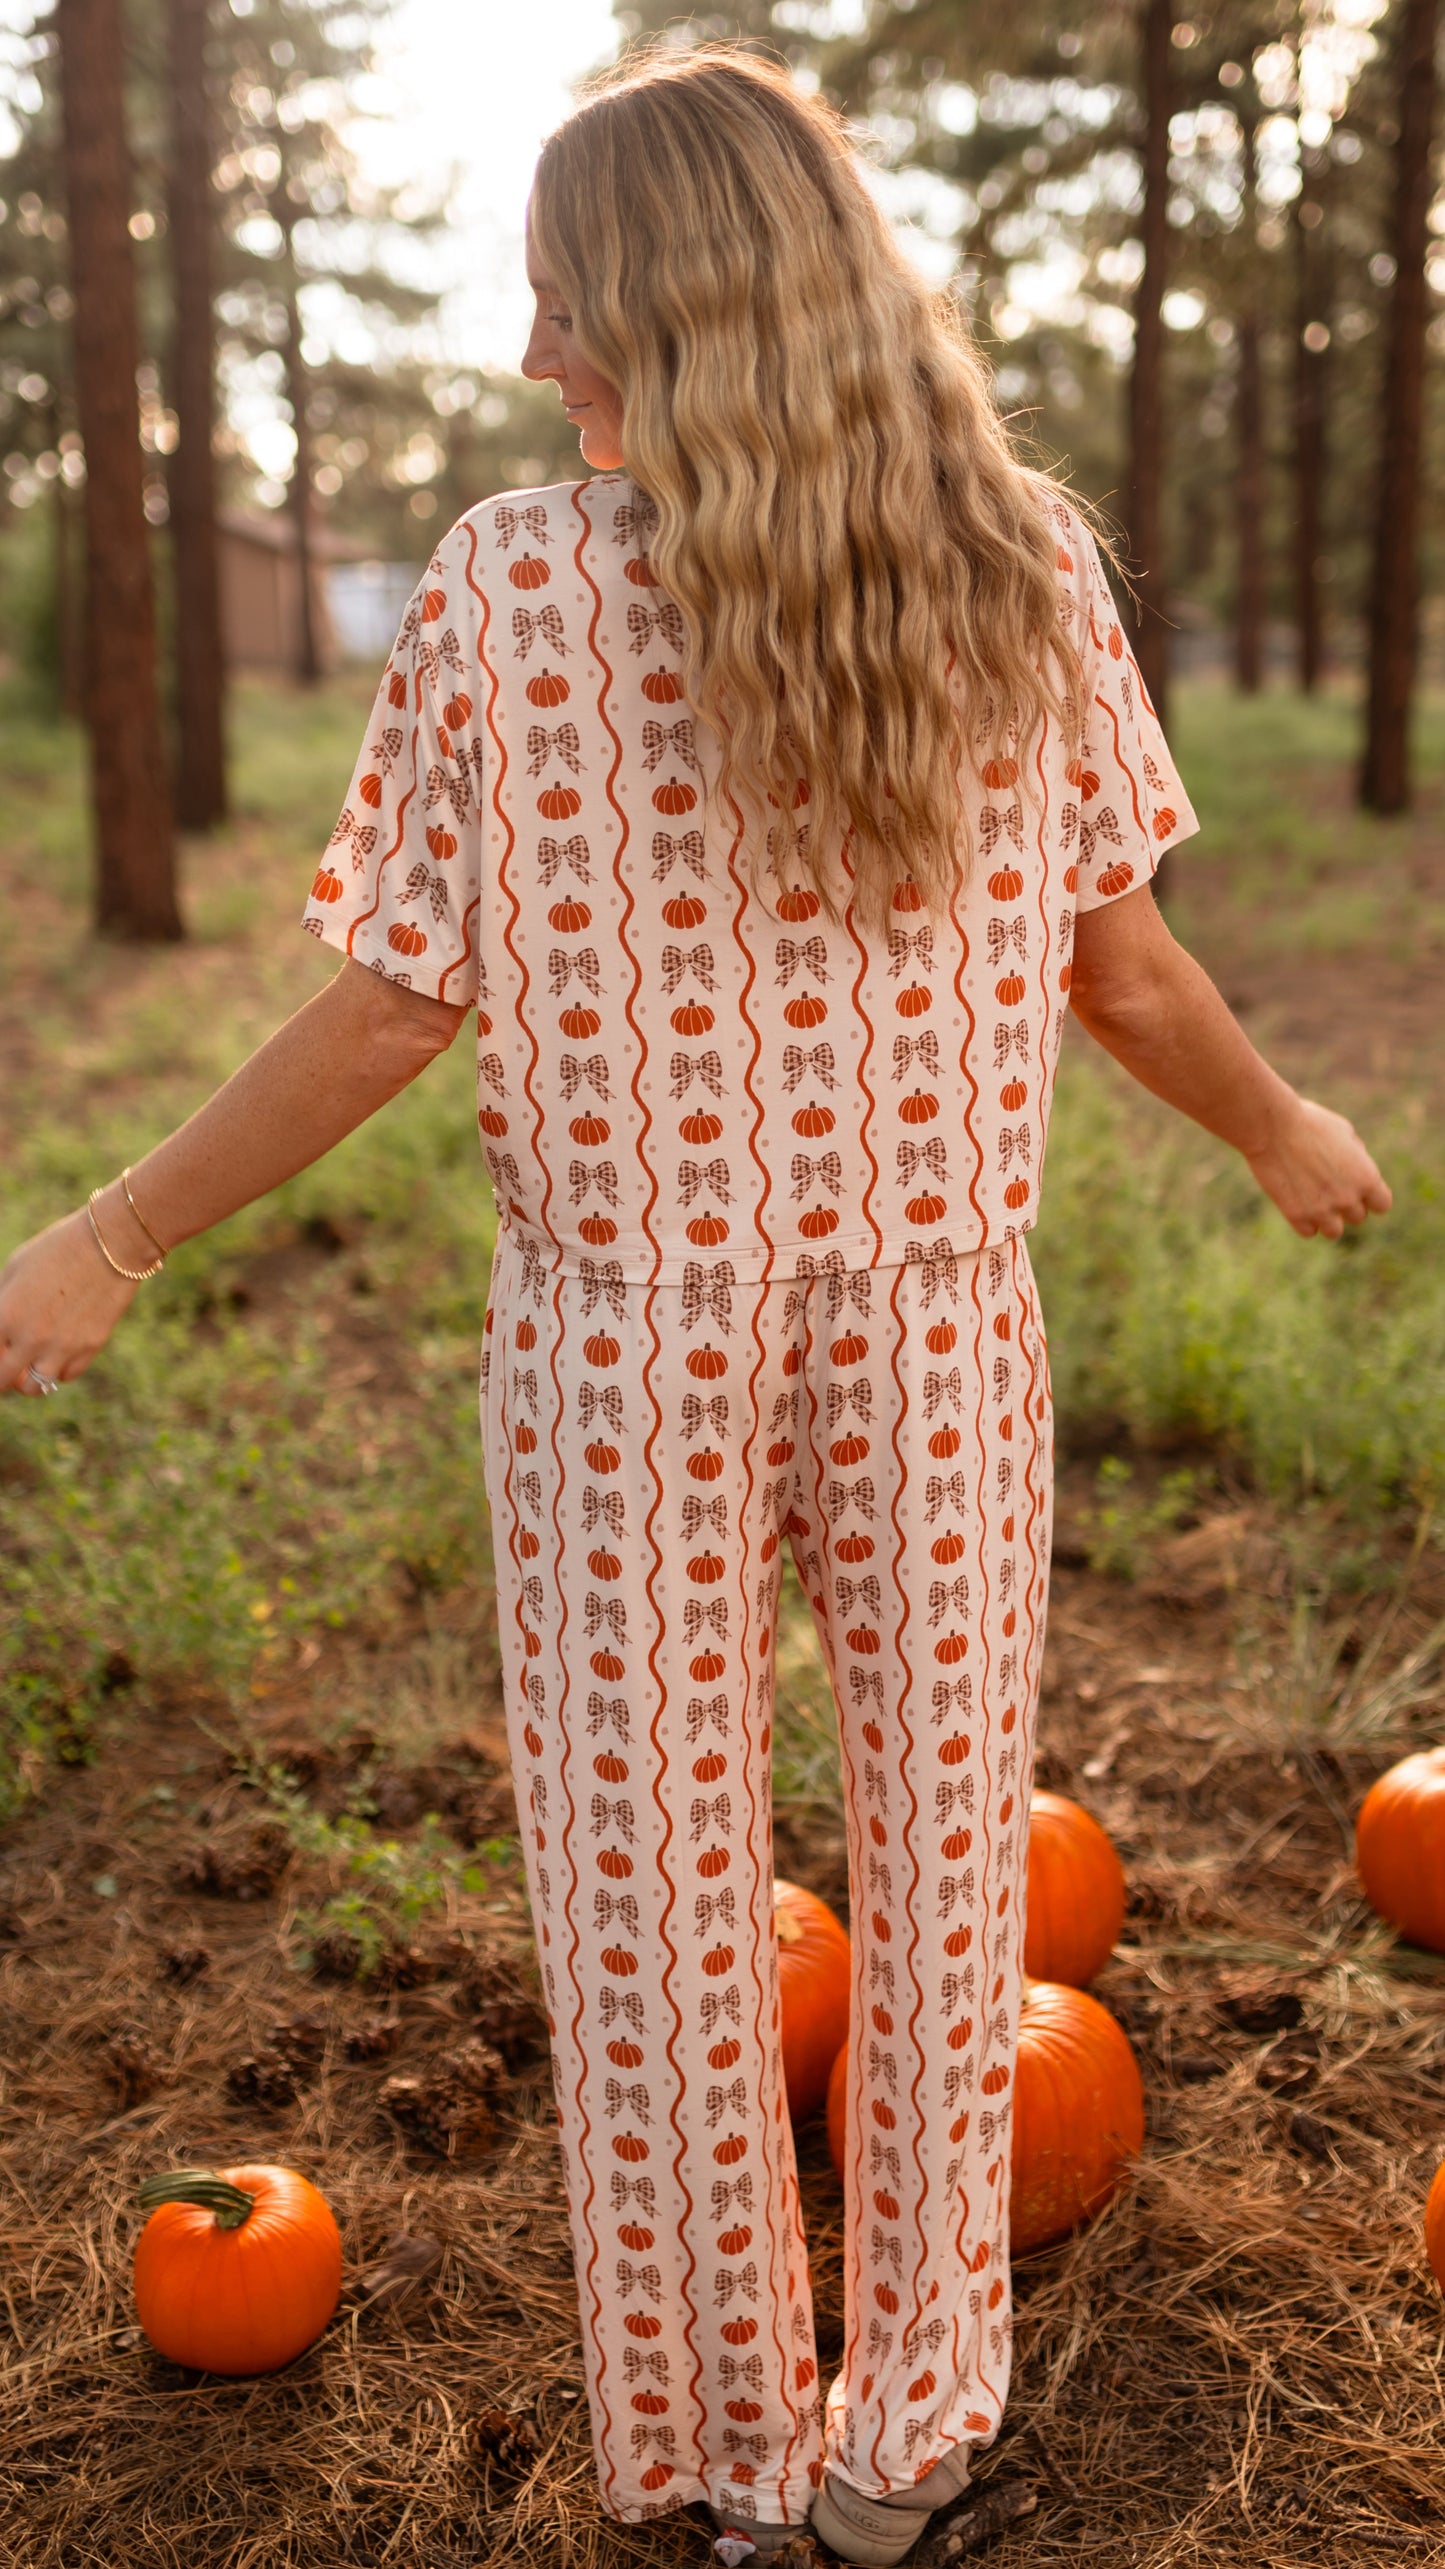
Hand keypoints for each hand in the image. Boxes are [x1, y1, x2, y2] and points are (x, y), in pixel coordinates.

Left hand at [0, 1207, 139, 1395]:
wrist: (111, 1244)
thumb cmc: (58, 1248)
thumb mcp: (15, 1268)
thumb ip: (0, 1300)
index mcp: (6, 1314)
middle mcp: (31, 1337)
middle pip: (4, 1381)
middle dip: (2, 1375)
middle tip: (7, 1364)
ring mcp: (63, 1346)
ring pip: (35, 1387)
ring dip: (27, 1379)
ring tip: (29, 1364)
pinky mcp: (90, 1347)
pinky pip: (66, 1376)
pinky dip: (57, 1370)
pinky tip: (57, 1353)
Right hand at [1244, 1095, 1391, 1239]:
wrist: (1272, 1128)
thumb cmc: (1309, 1122)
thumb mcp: (1344, 1131)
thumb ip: (1357, 1157)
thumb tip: (1357, 1169)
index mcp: (1367, 1178)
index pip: (1382, 1204)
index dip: (1370, 1197)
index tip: (1356, 1187)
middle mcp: (1348, 1198)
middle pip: (1357, 1217)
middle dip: (1345, 1203)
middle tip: (1326, 1184)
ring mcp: (1322, 1210)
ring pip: (1334, 1231)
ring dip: (1326, 1219)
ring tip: (1312, 1198)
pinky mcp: (1297, 1216)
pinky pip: (1308, 1232)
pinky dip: (1303, 1221)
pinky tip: (1295, 1201)